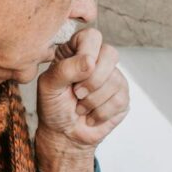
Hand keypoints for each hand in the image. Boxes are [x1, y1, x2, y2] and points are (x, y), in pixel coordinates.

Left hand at [35, 28, 129, 171]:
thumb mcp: (48, 86)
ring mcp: (113, 78)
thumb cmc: (53, 107)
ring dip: (93, 101)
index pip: (92, 36)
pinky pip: (119, 99)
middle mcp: (98, 61)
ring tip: (80, 107)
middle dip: (93, 80)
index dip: (88, 52)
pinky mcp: (122, 97)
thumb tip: (90, 61)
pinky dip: (100, 113)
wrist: (64, 135)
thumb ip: (65, 69)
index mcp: (77, 52)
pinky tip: (91, 116)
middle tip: (77, 93)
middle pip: (110, 54)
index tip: (78, 72)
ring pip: (115, 80)